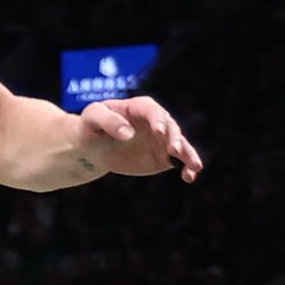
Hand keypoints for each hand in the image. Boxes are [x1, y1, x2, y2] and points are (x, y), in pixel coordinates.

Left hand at [79, 96, 200, 182]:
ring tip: (194, 166)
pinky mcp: (164, 156)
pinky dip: (187, 168)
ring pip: (180, 145)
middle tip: (173, 150)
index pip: (152, 111)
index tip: (158, 132)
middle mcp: (156, 121)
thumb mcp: (92, 118)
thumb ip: (109, 121)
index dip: (157, 120)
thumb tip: (128, 133)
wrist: (92, 147)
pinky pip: (180, 161)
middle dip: (173, 138)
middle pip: (170, 127)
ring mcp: (163, 139)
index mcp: (140, 107)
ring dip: (188, 154)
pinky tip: (190, 177)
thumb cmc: (90, 127)